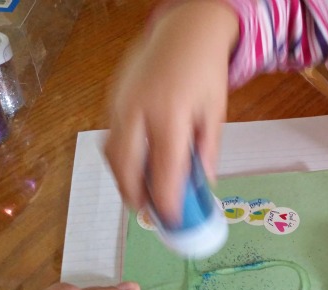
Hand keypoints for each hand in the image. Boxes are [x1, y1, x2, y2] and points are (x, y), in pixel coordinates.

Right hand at [105, 1, 238, 224]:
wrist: (185, 31)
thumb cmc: (205, 71)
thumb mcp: (216, 112)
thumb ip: (208, 150)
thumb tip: (204, 185)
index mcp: (170, 115)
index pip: (164, 171)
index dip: (166, 202)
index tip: (171, 220)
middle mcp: (138, 111)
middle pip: (126, 167)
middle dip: (134, 196)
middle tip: (147, 213)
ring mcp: (120, 103)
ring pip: (112, 154)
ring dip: (124, 178)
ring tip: (141, 193)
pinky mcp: (113, 99)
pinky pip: (112, 136)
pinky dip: (122, 157)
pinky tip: (138, 164)